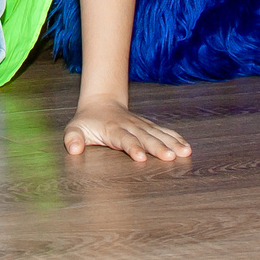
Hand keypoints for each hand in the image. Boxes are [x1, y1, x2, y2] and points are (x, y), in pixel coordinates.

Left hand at [64, 98, 190, 162]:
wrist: (101, 102)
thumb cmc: (87, 121)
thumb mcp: (74, 129)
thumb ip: (73, 139)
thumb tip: (74, 149)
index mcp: (113, 130)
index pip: (124, 140)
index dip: (133, 148)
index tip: (142, 157)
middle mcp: (130, 127)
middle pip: (146, 138)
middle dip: (158, 147)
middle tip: (171, 157)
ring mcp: (141, 126)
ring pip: (158, 134)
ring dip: (172, 143)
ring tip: (185, 152)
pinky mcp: (148, 126)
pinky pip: (164, 132)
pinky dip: (175, 138)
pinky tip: (186, 147)